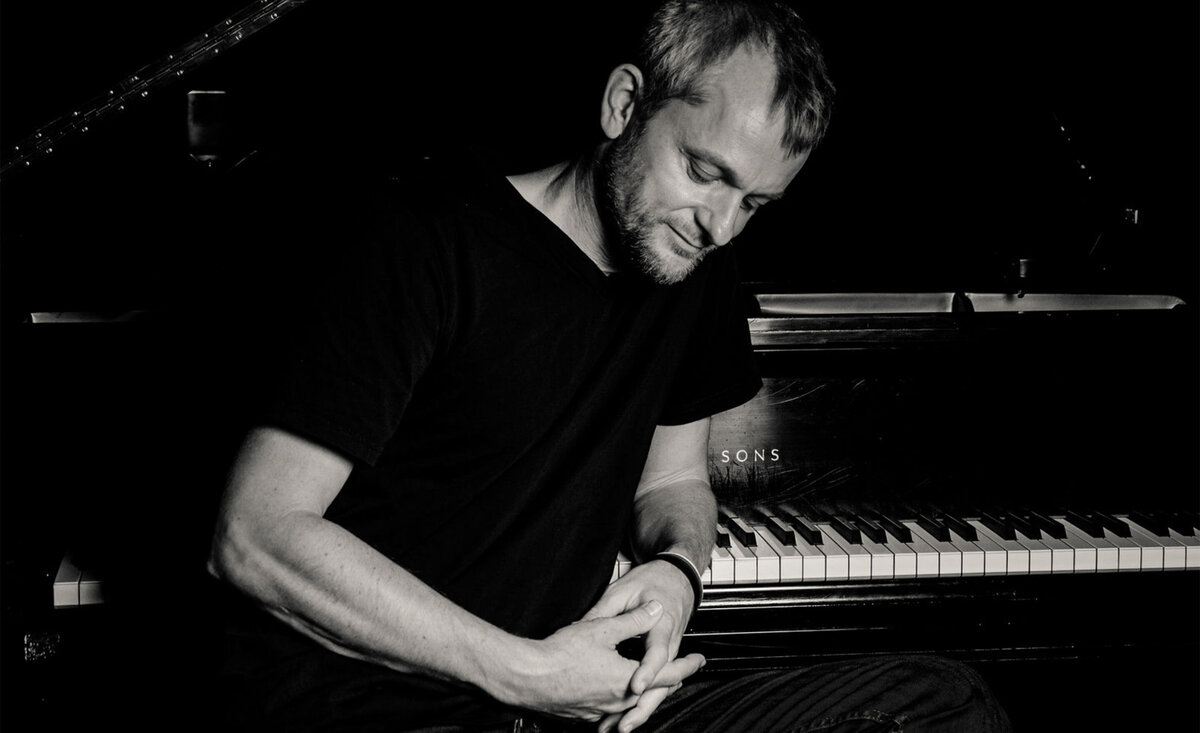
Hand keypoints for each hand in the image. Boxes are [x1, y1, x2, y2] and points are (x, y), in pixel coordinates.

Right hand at [492, 600, 698, 721]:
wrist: (526, 678)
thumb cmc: (560, 654)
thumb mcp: (602, 629)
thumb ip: (633, 620)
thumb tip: (656, 609)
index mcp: (627, 679)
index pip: (667, 674)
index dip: (686, 666)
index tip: (699, 660)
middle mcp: (617, 701)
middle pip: (652, 692)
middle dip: (667, 680)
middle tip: (680, 670)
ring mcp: (600, 711)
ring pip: (631, 702)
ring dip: (643, 691)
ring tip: (650, 680)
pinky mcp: (584, 715)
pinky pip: (611, 709)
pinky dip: (620, 698)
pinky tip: (615, 689)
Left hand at [581, 560, 704, 730]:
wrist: (678, 576)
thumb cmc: (655, 579)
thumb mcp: (625, 590)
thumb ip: (609, 611)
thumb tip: (588, 624)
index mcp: (663, 624)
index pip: (657, 653)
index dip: (646, 671)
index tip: (635, 686)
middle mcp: (668, 643)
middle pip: (661, 683)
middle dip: (642, 708)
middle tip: (623, 725)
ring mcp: (666, 653)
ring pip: (657, 689)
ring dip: (638, 710)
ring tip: (617, 728)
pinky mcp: (661, 658)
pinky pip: (653, 685)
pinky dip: (638, 701)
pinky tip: (620, 716)